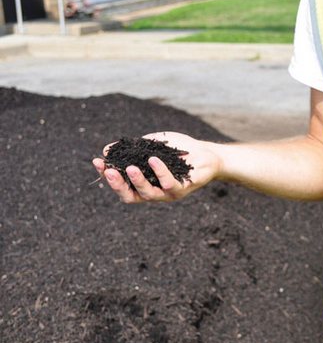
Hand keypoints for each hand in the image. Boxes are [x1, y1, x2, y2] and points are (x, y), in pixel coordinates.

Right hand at [92, 132, 221, 202]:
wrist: (205, 154)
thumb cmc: (177, 151)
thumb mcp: (151, 146)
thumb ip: (132, 150)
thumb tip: (106, 150)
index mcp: (144, 184)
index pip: (122, 186)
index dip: (108, 177)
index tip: (98, 162)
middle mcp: (154, 192)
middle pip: (130, 196)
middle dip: (117, 184)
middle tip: (108, 171)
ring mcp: (168, 193)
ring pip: (149, 194)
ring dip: (137, 181)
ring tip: (130, 167)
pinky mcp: (183, 188)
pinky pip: (170, 184)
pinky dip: (160, 172)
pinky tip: (153, 160)